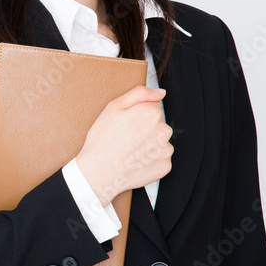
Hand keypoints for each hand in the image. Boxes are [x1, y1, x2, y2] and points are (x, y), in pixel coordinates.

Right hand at [74, 85, 173, 207]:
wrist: (98, 172)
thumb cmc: (102, 139)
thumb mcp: (113, 107)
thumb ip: (139, 94)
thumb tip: (161, 92)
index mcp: (151, 113)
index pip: (152, 106)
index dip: (136, 114)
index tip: (125, 123)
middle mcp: (164, 130)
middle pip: (157, 123)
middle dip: (144, 128)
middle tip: (125, 137)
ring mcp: (166, 150)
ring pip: (159, 141)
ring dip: (148, 144)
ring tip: (129, 150)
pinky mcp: (165, 166)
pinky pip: (160, 158)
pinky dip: (150, 159)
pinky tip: (135, 160)